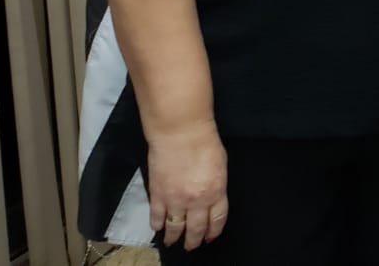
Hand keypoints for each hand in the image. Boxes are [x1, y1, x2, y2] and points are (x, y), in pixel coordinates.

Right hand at [146, 121, 227, 249]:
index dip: (212, 232)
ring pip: (174, 227)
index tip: (209, 237)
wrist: (180, 133)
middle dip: (193, 240)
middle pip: (195, 228)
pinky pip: (157, 216)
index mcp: (216, 193)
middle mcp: (196, 201)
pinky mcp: (157, 194)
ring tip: (172, 242)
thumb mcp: (221, 166)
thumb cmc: (204, 143)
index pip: (216, 220)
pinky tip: (158, 228)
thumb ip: (216, 185)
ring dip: (174, 237)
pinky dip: (157, 225)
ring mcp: (175, 200)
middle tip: (191, 246)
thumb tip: (211, 196)